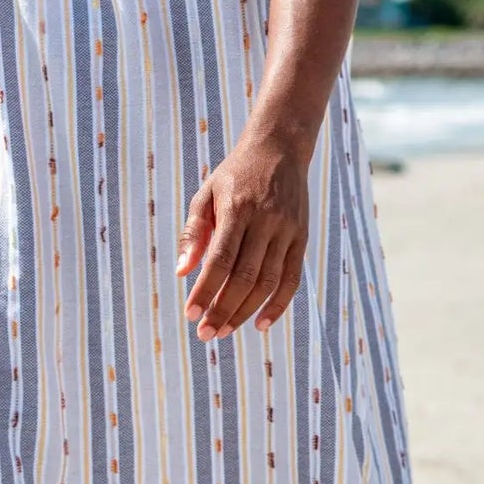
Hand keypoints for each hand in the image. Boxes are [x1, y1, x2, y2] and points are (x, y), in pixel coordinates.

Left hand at [176, 128, 309, 339]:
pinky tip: (260, 324)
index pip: (220, 259)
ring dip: (246, 312)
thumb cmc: (235, 175)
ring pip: (268, 282)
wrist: (280, 148)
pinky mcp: (301, 237)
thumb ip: (193, 232)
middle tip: (205, 334)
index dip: (205, 290)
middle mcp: (265, 220)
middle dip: (223, 309)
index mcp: (237, 208)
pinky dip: (278, 304)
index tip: (190, 314)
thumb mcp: (206, 193)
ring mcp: (287, 230)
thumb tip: (182, 272)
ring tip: (224, 331)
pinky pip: (292, 278)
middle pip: (245, 277)